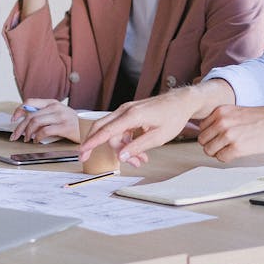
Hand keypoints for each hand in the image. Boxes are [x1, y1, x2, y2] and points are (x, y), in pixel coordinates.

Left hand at [10, 99, 79, 142]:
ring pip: (35, 122)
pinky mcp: (65, 127)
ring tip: (27, 139)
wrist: (90, 127)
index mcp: (52, 102)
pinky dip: (37, 137)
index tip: (13, 119)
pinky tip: (37, 140)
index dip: (19, 110)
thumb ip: (44, 114)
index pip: (30, 102)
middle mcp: (55, 107)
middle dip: (20, 127)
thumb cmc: (72, 122)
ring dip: (27, 133)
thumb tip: (26, 121)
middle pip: (30, 115)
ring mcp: (60, 116)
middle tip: (15, 136)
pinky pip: (45, 131)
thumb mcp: (58, 114)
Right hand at [77, 81, 234, 167]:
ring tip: (140, 160)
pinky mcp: (130, 115)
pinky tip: (140, 152)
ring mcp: (127, 112)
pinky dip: (127, 143)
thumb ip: (138, 147)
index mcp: (131, 116)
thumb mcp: (158, 137)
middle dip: (95, 144)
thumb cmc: (173, 116)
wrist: (181, 102)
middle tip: (86, 158)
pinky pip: (121, 130)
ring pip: (114, 133)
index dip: (92, 142)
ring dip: (122, 149)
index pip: (106, 130)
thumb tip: (122, 156)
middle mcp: (125, 111)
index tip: (82, 151)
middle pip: (102, 128)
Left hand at [198, 105, 263, 161]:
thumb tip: (210, 130)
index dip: (209, 134)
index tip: (217, 137)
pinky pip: (221, 158)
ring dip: (217, 153)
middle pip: (202, 139)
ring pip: (209, 150)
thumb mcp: (238, 111)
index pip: (201, 127)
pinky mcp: (236, 148)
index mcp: (221, 111)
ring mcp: (228, 135)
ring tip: (228, 150)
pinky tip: (235, 154)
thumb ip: (223, 118)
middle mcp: (222, 121)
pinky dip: (226, 158)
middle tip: (221, 146)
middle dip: (211, 145)